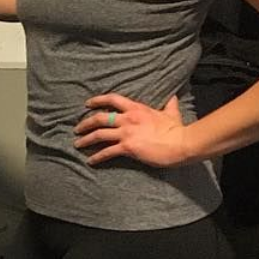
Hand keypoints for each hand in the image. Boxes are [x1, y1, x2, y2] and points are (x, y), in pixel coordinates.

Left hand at [74, 93, 191, 168]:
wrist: (181, 143)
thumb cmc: (177, 129)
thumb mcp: (172, 113)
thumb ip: (169, 105)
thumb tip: (173, 98)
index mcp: (136, 108)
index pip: (112, 99)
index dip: (97, 100)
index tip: (87, 104)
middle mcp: (128, 119)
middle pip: (99, 118)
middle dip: (85, 123)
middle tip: (77, 129)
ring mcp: (126, 133)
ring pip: (99, 135)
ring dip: (86, 140)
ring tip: (77, 144)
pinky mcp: (127, 147)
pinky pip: (107, 152)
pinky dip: (96, 156)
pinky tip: (90, 160)